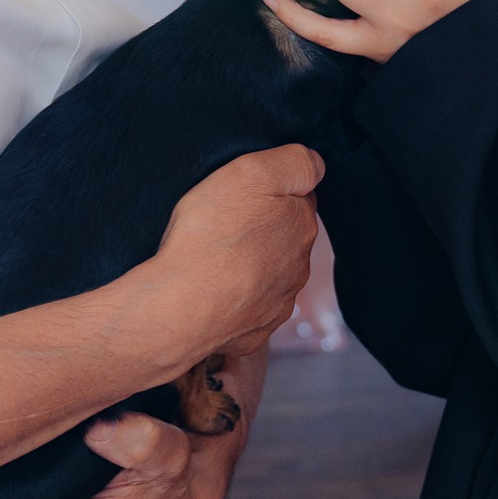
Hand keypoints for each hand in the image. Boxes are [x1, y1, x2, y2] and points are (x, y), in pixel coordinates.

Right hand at [148, 145, 322, 360]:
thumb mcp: (253, 173)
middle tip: (225, 226)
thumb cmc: (211, 234)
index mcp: (301, 227)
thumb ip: (295, 163)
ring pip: (268, 279)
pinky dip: (232, 304)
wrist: (180, 305)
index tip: (246, 195)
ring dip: (249, 269)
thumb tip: (317, 166)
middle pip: (284, 241)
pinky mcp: (253, 335)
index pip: (299, 201)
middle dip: (263, 233)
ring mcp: (276, 305)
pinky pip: (246, 314)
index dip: (272, 193)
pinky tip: (210, 295)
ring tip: (214, 261)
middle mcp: (297, 269)